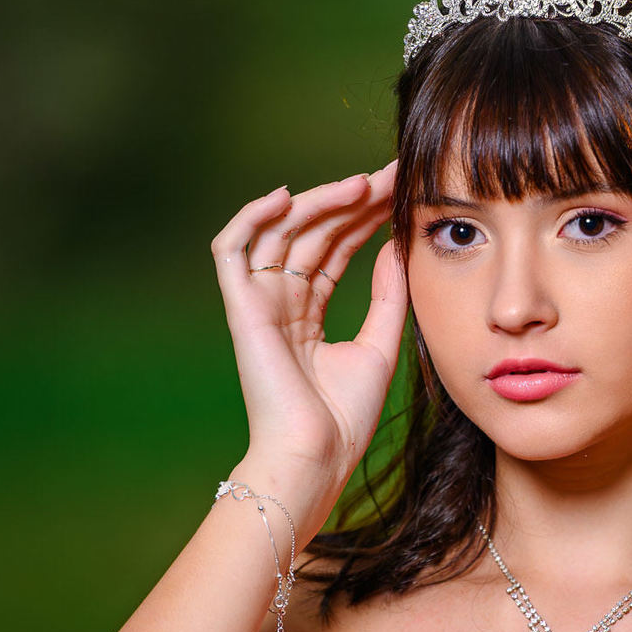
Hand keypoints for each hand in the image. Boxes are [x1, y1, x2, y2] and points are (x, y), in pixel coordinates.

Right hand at [210, 161, 407, 493]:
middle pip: (313, 234)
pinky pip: (232, 249)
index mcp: (309, 314)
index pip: (335, 249)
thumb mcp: (381, 345)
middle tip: (391, 176)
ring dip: (319, 203)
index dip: (365, 218)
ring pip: (281, 233)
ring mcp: (258, 303)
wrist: (316, 455)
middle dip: (352, 202)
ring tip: (362, 185)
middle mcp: (281, 303)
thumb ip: (389, 295)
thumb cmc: (344, 417)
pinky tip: (287, 196)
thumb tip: (397, 244)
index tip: (400, 191)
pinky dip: (252, 218)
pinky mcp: (240, 308)